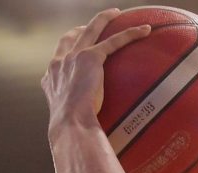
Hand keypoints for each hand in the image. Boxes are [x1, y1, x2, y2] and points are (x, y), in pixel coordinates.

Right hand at [43, 9, 152, 132]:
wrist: (69, 122)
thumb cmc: (70, 129)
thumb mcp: (67, 120)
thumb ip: (75, 117)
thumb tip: (88, 133)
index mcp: (51, 77)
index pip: (58, 56)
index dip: (67, 48)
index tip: (75, 48)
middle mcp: (59, 62)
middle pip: (71, 36)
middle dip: (82, 28)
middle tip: (94, 25)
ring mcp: (74, 57)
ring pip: (92, 28)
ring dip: (104, 18)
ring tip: (117, 14)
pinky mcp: (91, 57)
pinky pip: (114, 40)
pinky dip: (130, 34)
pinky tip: (145, 30)